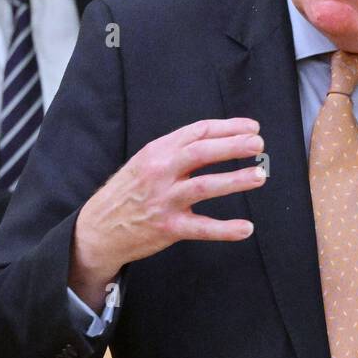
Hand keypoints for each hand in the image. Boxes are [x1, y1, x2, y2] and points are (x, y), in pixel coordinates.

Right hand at [70, 117, 265, 307]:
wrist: (97, 229)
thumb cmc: (129, 192)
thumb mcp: (146, 161)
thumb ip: (177, 150)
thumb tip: (218, 139)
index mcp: (157, 151)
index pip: (197, 132)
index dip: (228, 128)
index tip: (252, 128)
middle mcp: (160, 172)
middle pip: (201, 152)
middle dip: (233, 146)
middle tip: (258, 144)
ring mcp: (164, 200)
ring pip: (204, 186)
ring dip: (235, 180)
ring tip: (259, 176)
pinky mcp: (167, 227)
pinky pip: (201, 228)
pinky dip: (225, 229)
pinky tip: (246, 228)